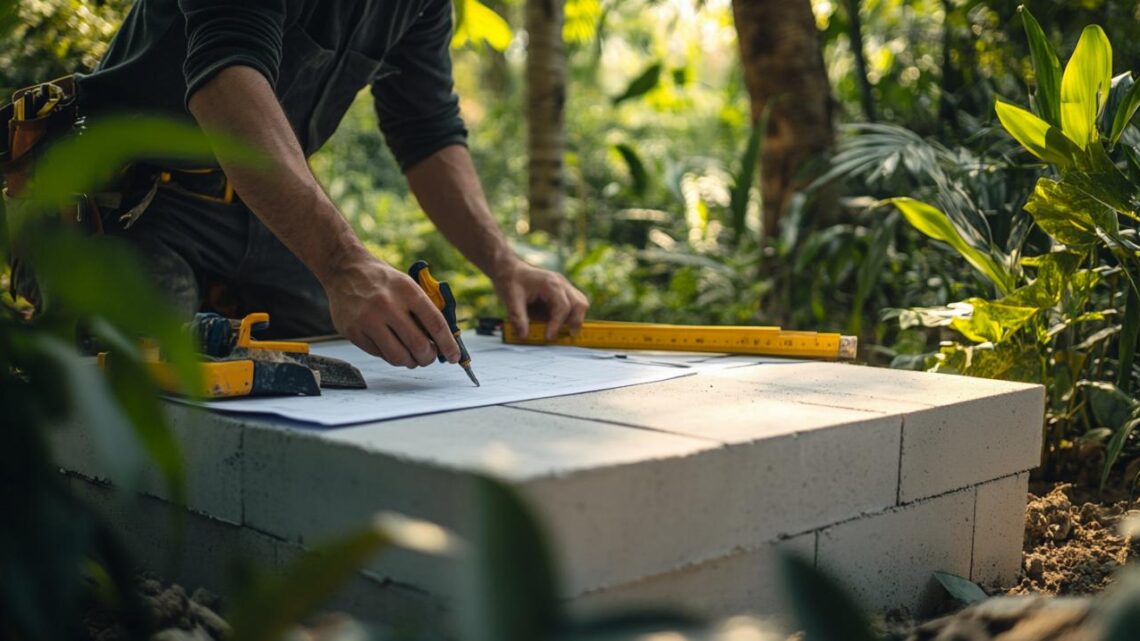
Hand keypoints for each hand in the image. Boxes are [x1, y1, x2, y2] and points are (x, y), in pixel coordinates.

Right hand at [322, 249, 460, 367]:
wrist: (344, 268)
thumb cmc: (382, 279)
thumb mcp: (408, 284)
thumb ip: (425, 309)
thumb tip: (442, 340)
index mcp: (407, 291)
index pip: (435, 324)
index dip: (448, 344)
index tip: (454, 356)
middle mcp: (387, 305)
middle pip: (418, 345)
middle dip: (428, 357)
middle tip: (429, 357)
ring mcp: (368, 319)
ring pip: (398, 356)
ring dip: (410, 361)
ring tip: (411, 356)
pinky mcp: (353, 331)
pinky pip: (379, 354)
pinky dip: (389, 355)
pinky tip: (390, 345)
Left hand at [492, 259, 589, 339]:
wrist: (510, 269)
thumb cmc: (511, 281)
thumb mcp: (510, 299)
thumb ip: (518, 317)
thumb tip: (524, 336)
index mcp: (550, 284)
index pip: (563, 307)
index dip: (557, 324)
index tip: (548, 337)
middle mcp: (561, 283)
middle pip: (579, 303)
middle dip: (575, 322)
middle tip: (568, 336)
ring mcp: (564, 286)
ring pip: (581, 302)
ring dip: (576, 318)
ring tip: (567, 331)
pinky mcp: (562, 291)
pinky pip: (575, 303)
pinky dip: (571, 315)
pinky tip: (559, 323)